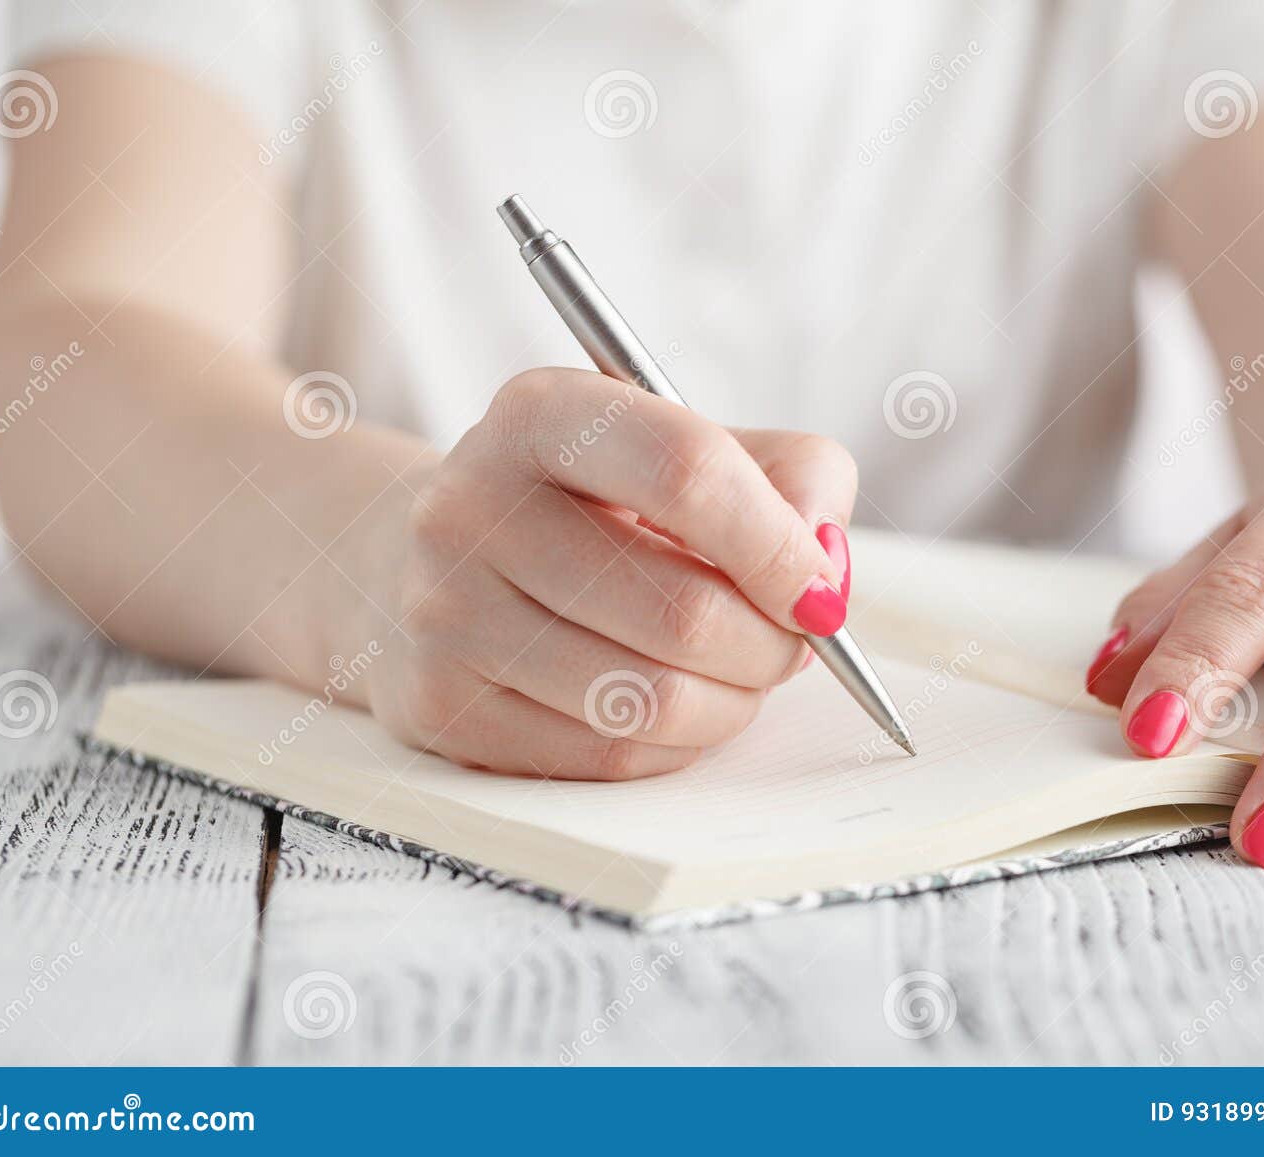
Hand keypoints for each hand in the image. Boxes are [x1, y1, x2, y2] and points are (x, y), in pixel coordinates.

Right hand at [352, 368, 855, 778]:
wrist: (449, 559)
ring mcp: (444, 612)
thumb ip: (794, 479)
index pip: (688, 472)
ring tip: (734, 672)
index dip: (777, 546)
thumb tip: (822, 570)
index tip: (820, 595)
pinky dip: (675, 742)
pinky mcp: (441, 705)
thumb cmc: (607, 501)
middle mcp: (470, 505)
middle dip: (770, 646)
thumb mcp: (700, 446)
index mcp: (542, 413)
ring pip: (649, 699)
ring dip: (731, 701)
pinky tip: (672, 702)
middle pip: (681, 612)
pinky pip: (608, 753)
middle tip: (789, 643)